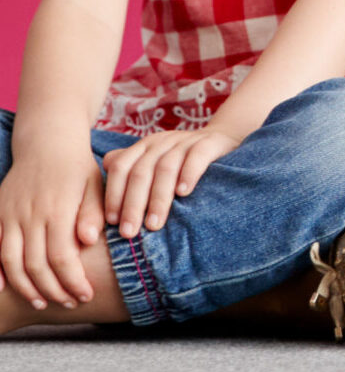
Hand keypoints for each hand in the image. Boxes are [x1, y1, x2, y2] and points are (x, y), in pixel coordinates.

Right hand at [0, 134, 104, 308]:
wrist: (48, 143)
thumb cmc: (78, 167)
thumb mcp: (95, 184)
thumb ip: (91, 213)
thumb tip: (87, 240)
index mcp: (58, 209)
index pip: (62, 257)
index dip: (72, 281)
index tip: (85, 295)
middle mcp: (30, 214)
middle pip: (36, 264)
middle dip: (52, 289)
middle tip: (68, 303)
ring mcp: (9, 214)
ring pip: (10, 261)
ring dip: (24, 286)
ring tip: (41, 302)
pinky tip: (2, 288)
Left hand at [100, 126, 236, 241]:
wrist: (220, 139)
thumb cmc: (179, 162)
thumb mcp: (151, 164)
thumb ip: (127, 174)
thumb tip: (97, 196)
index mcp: (142, 147)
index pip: (120, 167)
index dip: (114, 195)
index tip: (112, 223)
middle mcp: (160, 142)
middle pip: (140, 171)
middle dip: (132, 205)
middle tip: (129, 233)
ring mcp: (184, 141)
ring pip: (165, 168)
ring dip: (158, 199)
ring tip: (154, 224)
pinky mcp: (208, 143)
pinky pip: (196, 157)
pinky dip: (188, 174)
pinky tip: (184, 193)